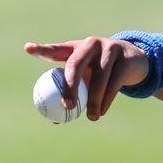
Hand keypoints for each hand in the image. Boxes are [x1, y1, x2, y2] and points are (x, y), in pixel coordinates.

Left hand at [25, 37, 147, 120]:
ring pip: (98, 78)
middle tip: (68, 106)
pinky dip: (107, 100)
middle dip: (70, 87)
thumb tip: (55, 118)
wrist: (134, 60)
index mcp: (76, 47)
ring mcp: (110, 49)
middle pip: (76, 64)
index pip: (56, 49)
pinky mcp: (125, 58)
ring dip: (94, 100)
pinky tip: (101, 111)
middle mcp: (91, 44)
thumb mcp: (87, 76)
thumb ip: (74, 91)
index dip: (42, 49)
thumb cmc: (102, 71)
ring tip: (91, 117)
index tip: (28, 49)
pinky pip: (114, 83)